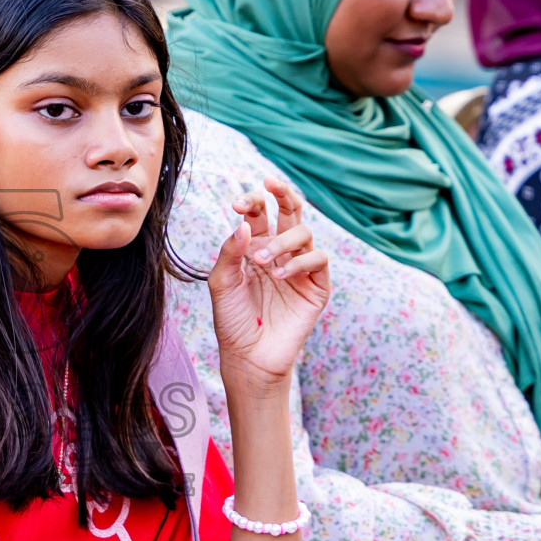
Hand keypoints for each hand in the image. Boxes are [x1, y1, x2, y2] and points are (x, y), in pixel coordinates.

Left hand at [207, 176, 330, 396]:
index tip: (236, 205)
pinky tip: (279, 276)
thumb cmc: (232, 320)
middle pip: (290, 210)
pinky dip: (299, 262)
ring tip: (262, 262)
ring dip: (282, 241)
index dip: (252, 201)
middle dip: (283, 192)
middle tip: (271, 184)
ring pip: (304, 233)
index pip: (260, 212)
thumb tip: (245, 223)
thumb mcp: (221, 283)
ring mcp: (300, 268)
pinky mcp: (317, 286)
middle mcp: (281, 251)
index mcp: (256, 246)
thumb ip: (231, 252)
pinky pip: (318, 260)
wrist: (248, 356)